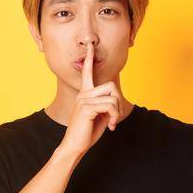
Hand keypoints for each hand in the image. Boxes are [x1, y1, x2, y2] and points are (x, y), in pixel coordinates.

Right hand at [58, 42, 124, 157]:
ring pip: (113, 97)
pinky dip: (114, 117)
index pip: (87, 72)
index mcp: (84, 94)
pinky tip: (109, 126)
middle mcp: (83, 94)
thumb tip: (114, 99)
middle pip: (111, 85)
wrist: (74, 146)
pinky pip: (110, 106)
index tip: (90, 46)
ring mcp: (84, 100)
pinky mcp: (87, 108)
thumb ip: (105, 104)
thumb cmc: (87, 132)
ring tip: (111, 123)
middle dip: (118, 102)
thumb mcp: (99, 116)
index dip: (90, 59)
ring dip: (117, 112)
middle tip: (114, 117)